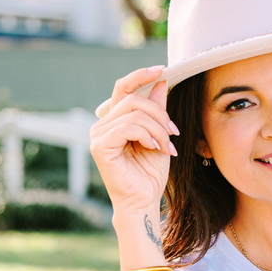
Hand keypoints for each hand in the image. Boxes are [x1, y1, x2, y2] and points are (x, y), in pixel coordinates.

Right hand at [89, 66, 178, 214]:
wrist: (144, 201)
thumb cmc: (150, 173)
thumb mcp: (160, 135)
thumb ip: (157, 110)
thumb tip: (161, 81)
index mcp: (115, 120)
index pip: (124, 88)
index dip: (141, 75)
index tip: (162, 69)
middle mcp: (102, 125)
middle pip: (133, 100)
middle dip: (159, 114)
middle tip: (174, 132)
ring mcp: (98, 135)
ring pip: (133, 114)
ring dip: (158, 129)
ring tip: (167, 147)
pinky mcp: (99, 146)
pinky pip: (127, 127)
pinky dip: (147, 135)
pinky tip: (155, 148)